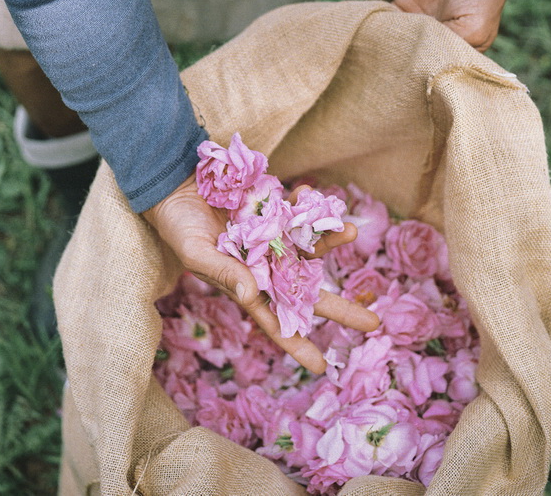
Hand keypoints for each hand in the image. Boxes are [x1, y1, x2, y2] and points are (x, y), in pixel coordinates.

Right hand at [143, 176, 379, 373]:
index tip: (322, 367)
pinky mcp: (274, 210)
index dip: (296, 344)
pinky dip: (308, 206)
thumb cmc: (178, 226)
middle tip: (373, 323)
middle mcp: (265, 266)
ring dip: (331, 241)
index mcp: (245, 286)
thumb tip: (252, 294)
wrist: (176, 184)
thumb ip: (224, 272)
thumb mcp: (196, 252)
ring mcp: (273, 239)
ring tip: (351, 231)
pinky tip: (312, 195)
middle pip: (307, 293)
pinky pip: (299, 212)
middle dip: (339, 307)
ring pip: (310, 248)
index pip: (275, 321)